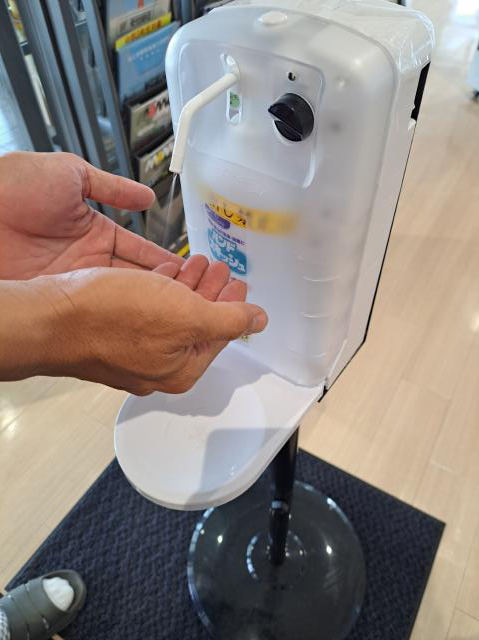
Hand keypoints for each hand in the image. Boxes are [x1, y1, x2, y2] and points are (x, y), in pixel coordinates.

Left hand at [0, 149, 246, 308]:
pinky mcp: (59, 296)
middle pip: (136, 279)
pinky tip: (146, 320)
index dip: (166, 261)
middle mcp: (88, 261)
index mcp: (95, 232)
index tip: (192, 272)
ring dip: (149, 304)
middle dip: (165, 288)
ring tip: (180, 311)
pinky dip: (121, 313)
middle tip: (197, 297)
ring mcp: (75, 281)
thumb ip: (112, 186)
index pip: (141, 251)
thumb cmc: (15, 185)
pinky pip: (97, 306)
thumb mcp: (71, 173)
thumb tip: (148, 194)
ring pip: (122, 298)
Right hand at [22, 268, 267, 394]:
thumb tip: (260, 321)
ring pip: (169, 315)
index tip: (240, 284)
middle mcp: (157, 367)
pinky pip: (145, 310)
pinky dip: (159, 288)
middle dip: (210, 292)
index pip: (220, 336)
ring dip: (186, 286)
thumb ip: (229, 318)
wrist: (51, 317)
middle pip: (196, 325)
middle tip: (220, 268)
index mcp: (181, 370)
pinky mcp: (111, 332)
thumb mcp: (188, 315)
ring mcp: (131, 351)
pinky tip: (164, 270)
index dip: (234, 307)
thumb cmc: (114, 319)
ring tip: (196, 262)